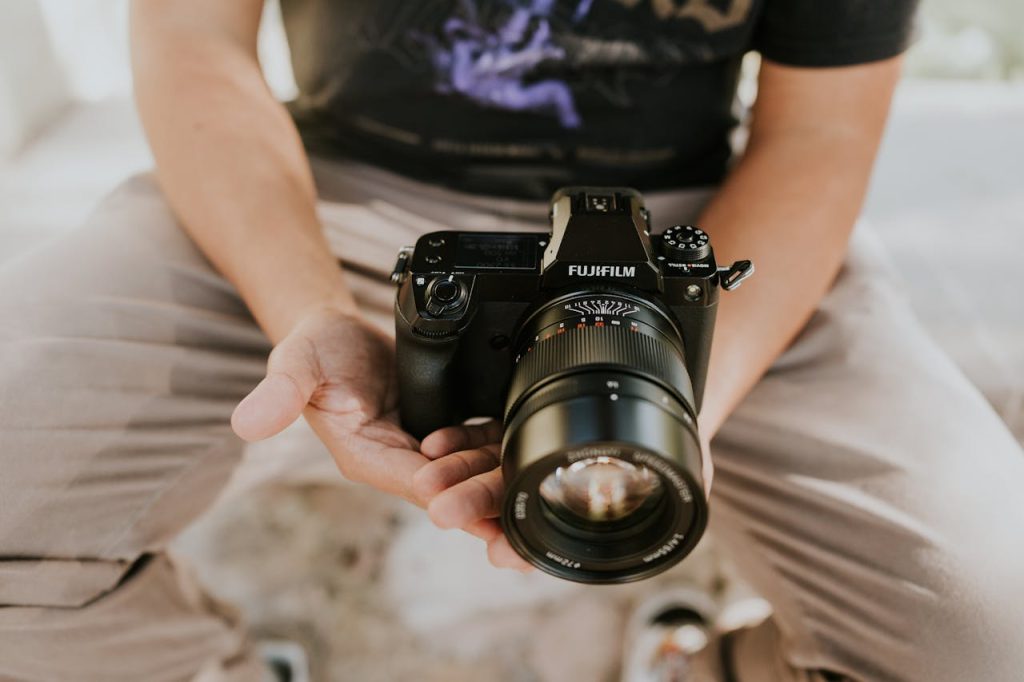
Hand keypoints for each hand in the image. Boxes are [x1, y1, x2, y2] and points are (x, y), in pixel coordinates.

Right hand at [230, 307, 530, 567]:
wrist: (337, 333)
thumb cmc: (314, 350)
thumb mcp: (295, 363)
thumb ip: (279, 392)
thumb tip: (247, 423)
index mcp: (367, 456)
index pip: (413, 485)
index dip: (449, 498)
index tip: (483, 516)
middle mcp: (399, 462)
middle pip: (452, 490)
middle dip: (488, 503)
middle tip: (525, 519)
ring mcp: (424, 452)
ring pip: (472, 474)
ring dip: (502, 480)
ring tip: (538, 485)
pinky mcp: (445, 435)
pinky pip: (481, 450)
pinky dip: (505, 452)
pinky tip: (532, 451)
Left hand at [414, 422, 714, 572]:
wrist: (650, 392)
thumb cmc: (672, 440)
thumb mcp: (692, 463)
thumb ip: (690, 481)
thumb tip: (697, 493)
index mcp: (580, 513)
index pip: (549, 533)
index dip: (523, 544)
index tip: (499, 552)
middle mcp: (549, 490)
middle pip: (506, 498)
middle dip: (473, 506)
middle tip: (443, 511)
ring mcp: (524, 457)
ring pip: (483, 467)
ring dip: (454, 473)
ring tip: (431, 473)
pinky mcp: (507, 423)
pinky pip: (475, 432)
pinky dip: (456, 438)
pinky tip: (436, 442)